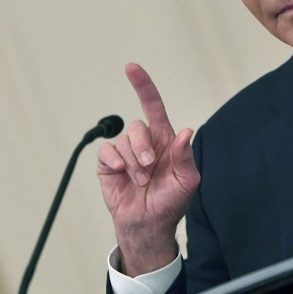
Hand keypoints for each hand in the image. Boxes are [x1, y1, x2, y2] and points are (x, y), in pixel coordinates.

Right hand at [97, 63, 199, 275]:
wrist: (149, 225)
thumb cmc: (170, 202)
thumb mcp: (186, 181)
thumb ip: (185, 156)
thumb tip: (186, 131)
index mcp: (164, 140)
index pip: (153, 106)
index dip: (143, 86)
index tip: (132, 68)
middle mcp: (143, 142)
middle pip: (137, 126)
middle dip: (143, 146)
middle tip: (149, 167)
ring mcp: (125, 153)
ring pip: (123, 141)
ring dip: (132, 162)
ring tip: (140, 181)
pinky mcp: (108, 165)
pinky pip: (106, 151)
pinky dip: (114, 161)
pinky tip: (121, 174)